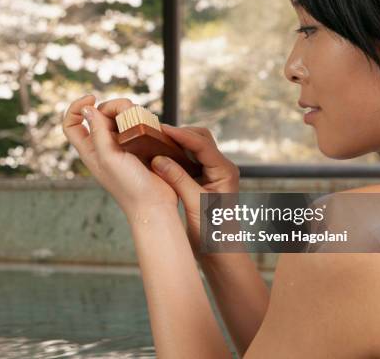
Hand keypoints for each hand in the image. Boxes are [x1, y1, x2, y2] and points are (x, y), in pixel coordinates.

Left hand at [62, 95, 178, 220]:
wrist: (154, 203)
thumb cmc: (129, 187)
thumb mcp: (108, 158)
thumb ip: (97, 132)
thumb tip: (88, 109)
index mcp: (90, 150)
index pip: (72, 124)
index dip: (76, 107)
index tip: (93, 99)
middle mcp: (104, 146)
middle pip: (100, 114)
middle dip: (112, 106)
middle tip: (128, 111)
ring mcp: (123, 146)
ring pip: (120, 117)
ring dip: (130, 112)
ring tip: (141, 121)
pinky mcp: (140, 146)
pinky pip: (137, 125)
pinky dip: (142, 120)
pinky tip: (149, 126)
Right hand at [150, 124, 239, 254]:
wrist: (220, 251)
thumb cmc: (214, 232)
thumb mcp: (195, 203)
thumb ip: (178, 179)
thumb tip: (157, 158)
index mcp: (225, 171)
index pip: (202, 144)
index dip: (181, 134)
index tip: (161, 129)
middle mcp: (221, 168)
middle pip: (200, 139)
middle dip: (179, 135)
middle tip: (155, 133)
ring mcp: (213, 173)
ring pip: (193, 148)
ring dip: (176, 144)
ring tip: (155, 142)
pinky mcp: (203, 180)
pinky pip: (189, 160)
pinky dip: (175, 156)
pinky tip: (160, 157)